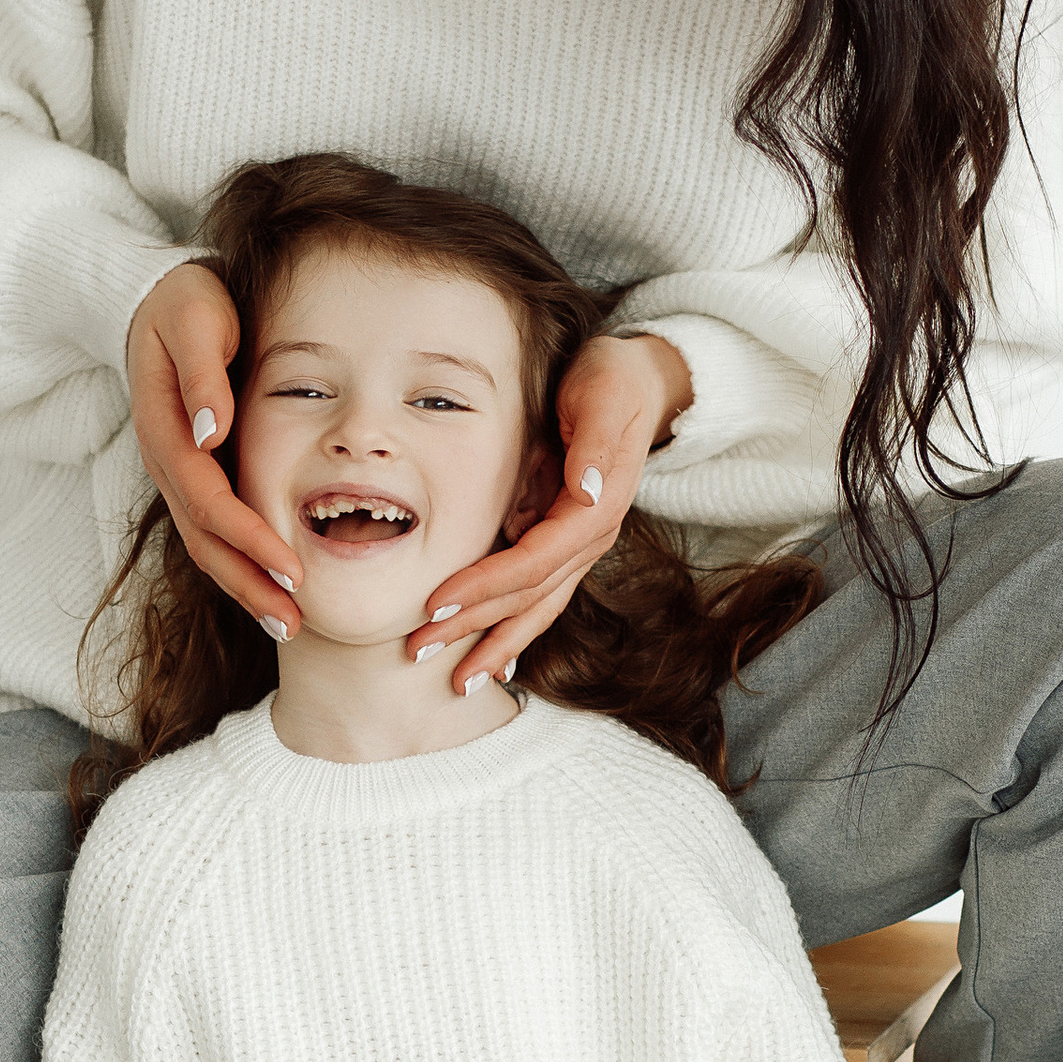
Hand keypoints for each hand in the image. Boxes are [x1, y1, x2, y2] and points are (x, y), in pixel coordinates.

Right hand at [126, 262, 304, 634]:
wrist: (158, 298)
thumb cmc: (185, 302)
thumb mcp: (193, 318)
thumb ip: (202, 371)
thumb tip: (213, 431)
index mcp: (166, 429)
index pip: (207, 499)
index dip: (248, 537)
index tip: (290, 567)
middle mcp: (167, 461)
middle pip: (204, 538)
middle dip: (247, 582)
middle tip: (292, 620)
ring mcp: (178, 472)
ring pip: (206, 544)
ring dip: (244, 587)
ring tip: (287, 622)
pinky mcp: (195, 474)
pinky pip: (213, 530)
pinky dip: (241, 563)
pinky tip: (272, 588)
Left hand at [408, 330, 690, 692]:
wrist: (641, 383)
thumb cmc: (612, 382)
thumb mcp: (603, 396)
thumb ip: (595, 442)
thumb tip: (586, 488)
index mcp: (593, 511)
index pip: (532, 561)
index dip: (485, 586)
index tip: (437, 602)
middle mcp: (590, 539)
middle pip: (528, 597)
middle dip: (474, 627)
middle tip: (421, 649)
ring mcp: (581, 547)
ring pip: (535, 608)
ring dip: (493, 644)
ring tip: (456, 679)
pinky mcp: (568, 544)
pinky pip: (541, 597)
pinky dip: (516, 630)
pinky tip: (495, 658)